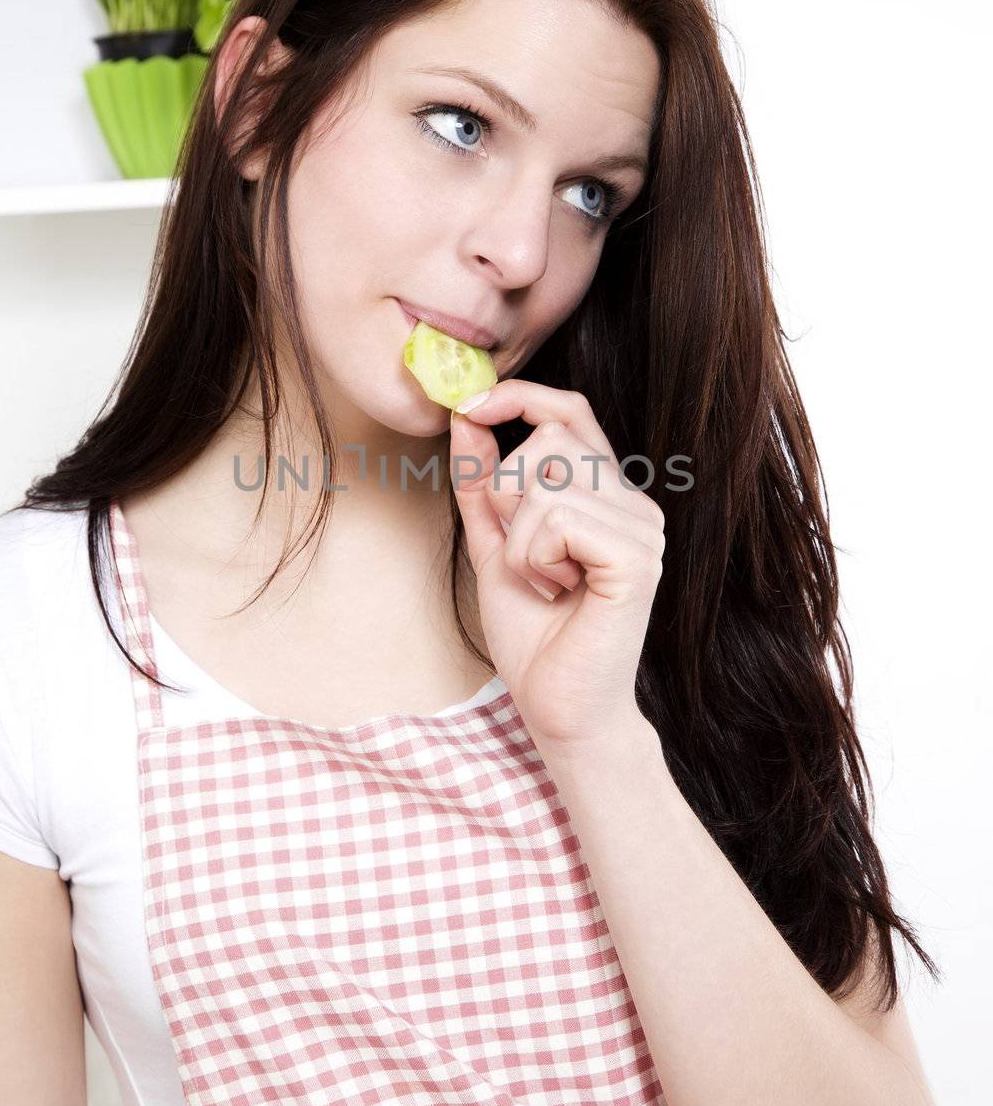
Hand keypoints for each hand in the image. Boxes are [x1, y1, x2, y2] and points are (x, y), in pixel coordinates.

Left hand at [449, 379, 663, 751]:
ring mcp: (641, 527)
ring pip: (545, 481)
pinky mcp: (636, 557)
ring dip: (519, 540)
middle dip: (505, 498)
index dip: (520, 397)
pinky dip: (535, 558)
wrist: (559, 708)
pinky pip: (558, 518)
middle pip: (546, 442)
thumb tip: (464, 418)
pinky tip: (557, 592)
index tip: (470, 409)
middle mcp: (633, 502)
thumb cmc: (535, 635)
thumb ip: (481, 484)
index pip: (569, 412)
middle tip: (525, 558)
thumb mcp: (494, 545)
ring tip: (543, 581)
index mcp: (606, 493)